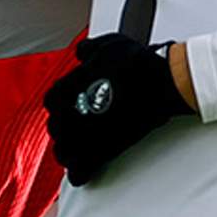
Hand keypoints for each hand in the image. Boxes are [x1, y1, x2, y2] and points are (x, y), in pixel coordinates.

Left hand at [42, 34, 195, 184]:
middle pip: (57, 126)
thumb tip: (82, 53)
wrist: (163, 84)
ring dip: (70, 150)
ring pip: (64, 150)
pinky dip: (80, 171)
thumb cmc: (140, 65)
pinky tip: (85, 172)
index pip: (53, 100)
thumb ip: (89, 49)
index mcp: (65, 89)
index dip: (66, 105)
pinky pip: (80, 169)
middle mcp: (67, 113)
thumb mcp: (110, 44)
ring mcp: (82, 135)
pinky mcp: (99, 152)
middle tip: (85, 126)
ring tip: (83, 150)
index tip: (78, 106)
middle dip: (68, 127)